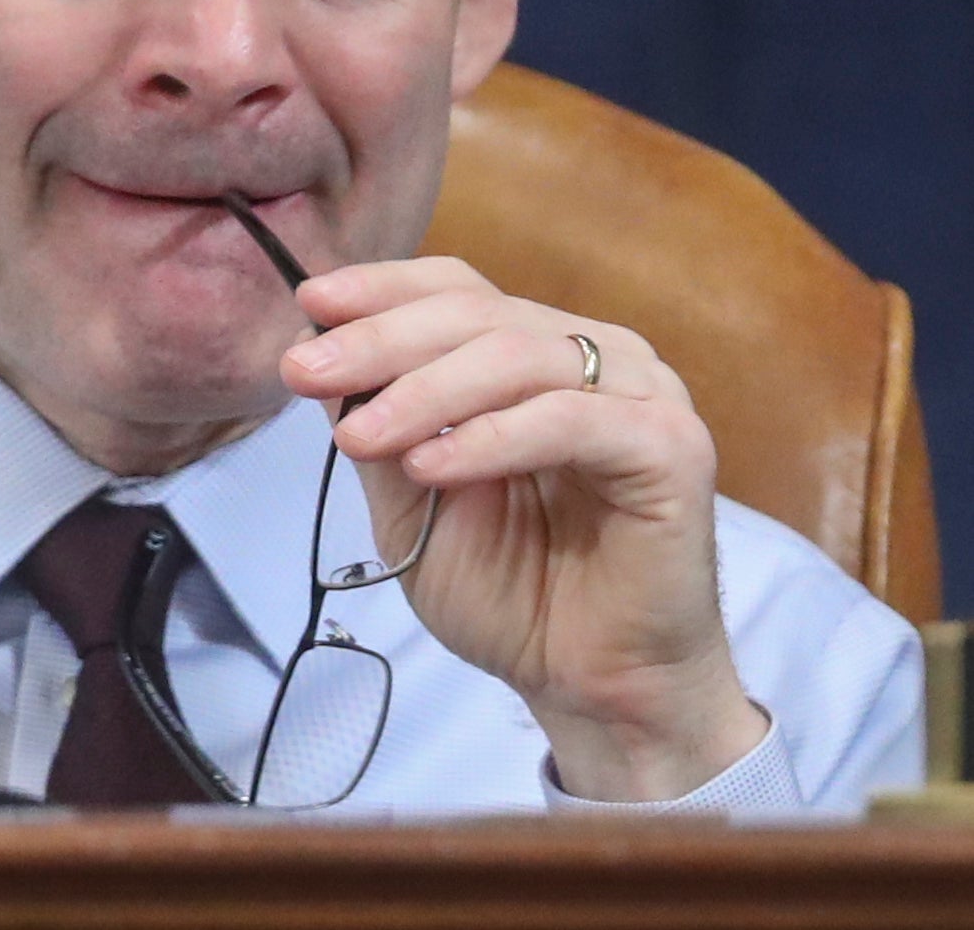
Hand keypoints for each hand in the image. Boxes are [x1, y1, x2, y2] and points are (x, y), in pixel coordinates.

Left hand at [279, 257, 766, 801]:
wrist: (587, 686)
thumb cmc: (510, 593)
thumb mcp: (411, 500)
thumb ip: (376, 423)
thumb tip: (312, 349)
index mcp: (535, 355)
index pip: (457, 290)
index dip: (382, 289)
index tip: (308, 302)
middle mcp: (594, 358)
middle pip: (476, 314)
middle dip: (378, 340)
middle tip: (304, 371)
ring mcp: (640, 396)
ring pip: (516, 357)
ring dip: (423, 392)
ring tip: (358, 436)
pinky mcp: (670, 447)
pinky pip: (571, 420)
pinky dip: (490, 437)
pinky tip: (431, 465)